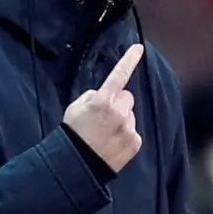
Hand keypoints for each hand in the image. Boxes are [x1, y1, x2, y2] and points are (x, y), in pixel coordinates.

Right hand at [63, 44, 144, 171]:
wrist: (78, 166)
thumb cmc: (73, 135)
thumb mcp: (75, 108)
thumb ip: (92, 97)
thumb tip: (103, 96)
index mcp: (102, 100)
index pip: (119, 75)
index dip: (129, 60)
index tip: (139, 48)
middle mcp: (119, 112)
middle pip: (127, 97)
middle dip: (118, 103)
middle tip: (104, 117)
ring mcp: (128, 127)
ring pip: (130, 115)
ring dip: (121, 120)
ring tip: (105, 134)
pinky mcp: (135, 142)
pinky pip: (133, 131)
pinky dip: (125, 135)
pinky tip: (112, 143)